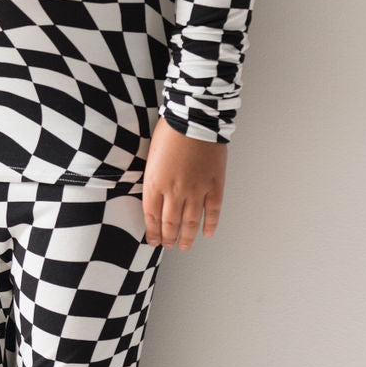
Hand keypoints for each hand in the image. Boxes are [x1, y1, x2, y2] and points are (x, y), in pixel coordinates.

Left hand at [142, 117, 225, 249]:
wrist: (195, 119)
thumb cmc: (170, 132)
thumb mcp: (151, 157)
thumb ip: (153, 179)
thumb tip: (155, 196)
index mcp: (155, 184)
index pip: (151, 217)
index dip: (152, 232)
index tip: (153, 241)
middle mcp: (175, 192)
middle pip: (170, 224)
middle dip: (168, 238)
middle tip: (168, 246)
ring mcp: (196, 190)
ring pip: (190, 222)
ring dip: (187, 238)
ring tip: (184, 247)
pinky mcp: (214, 185)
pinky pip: (213, 211)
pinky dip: (210, 224)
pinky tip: (207, 233)